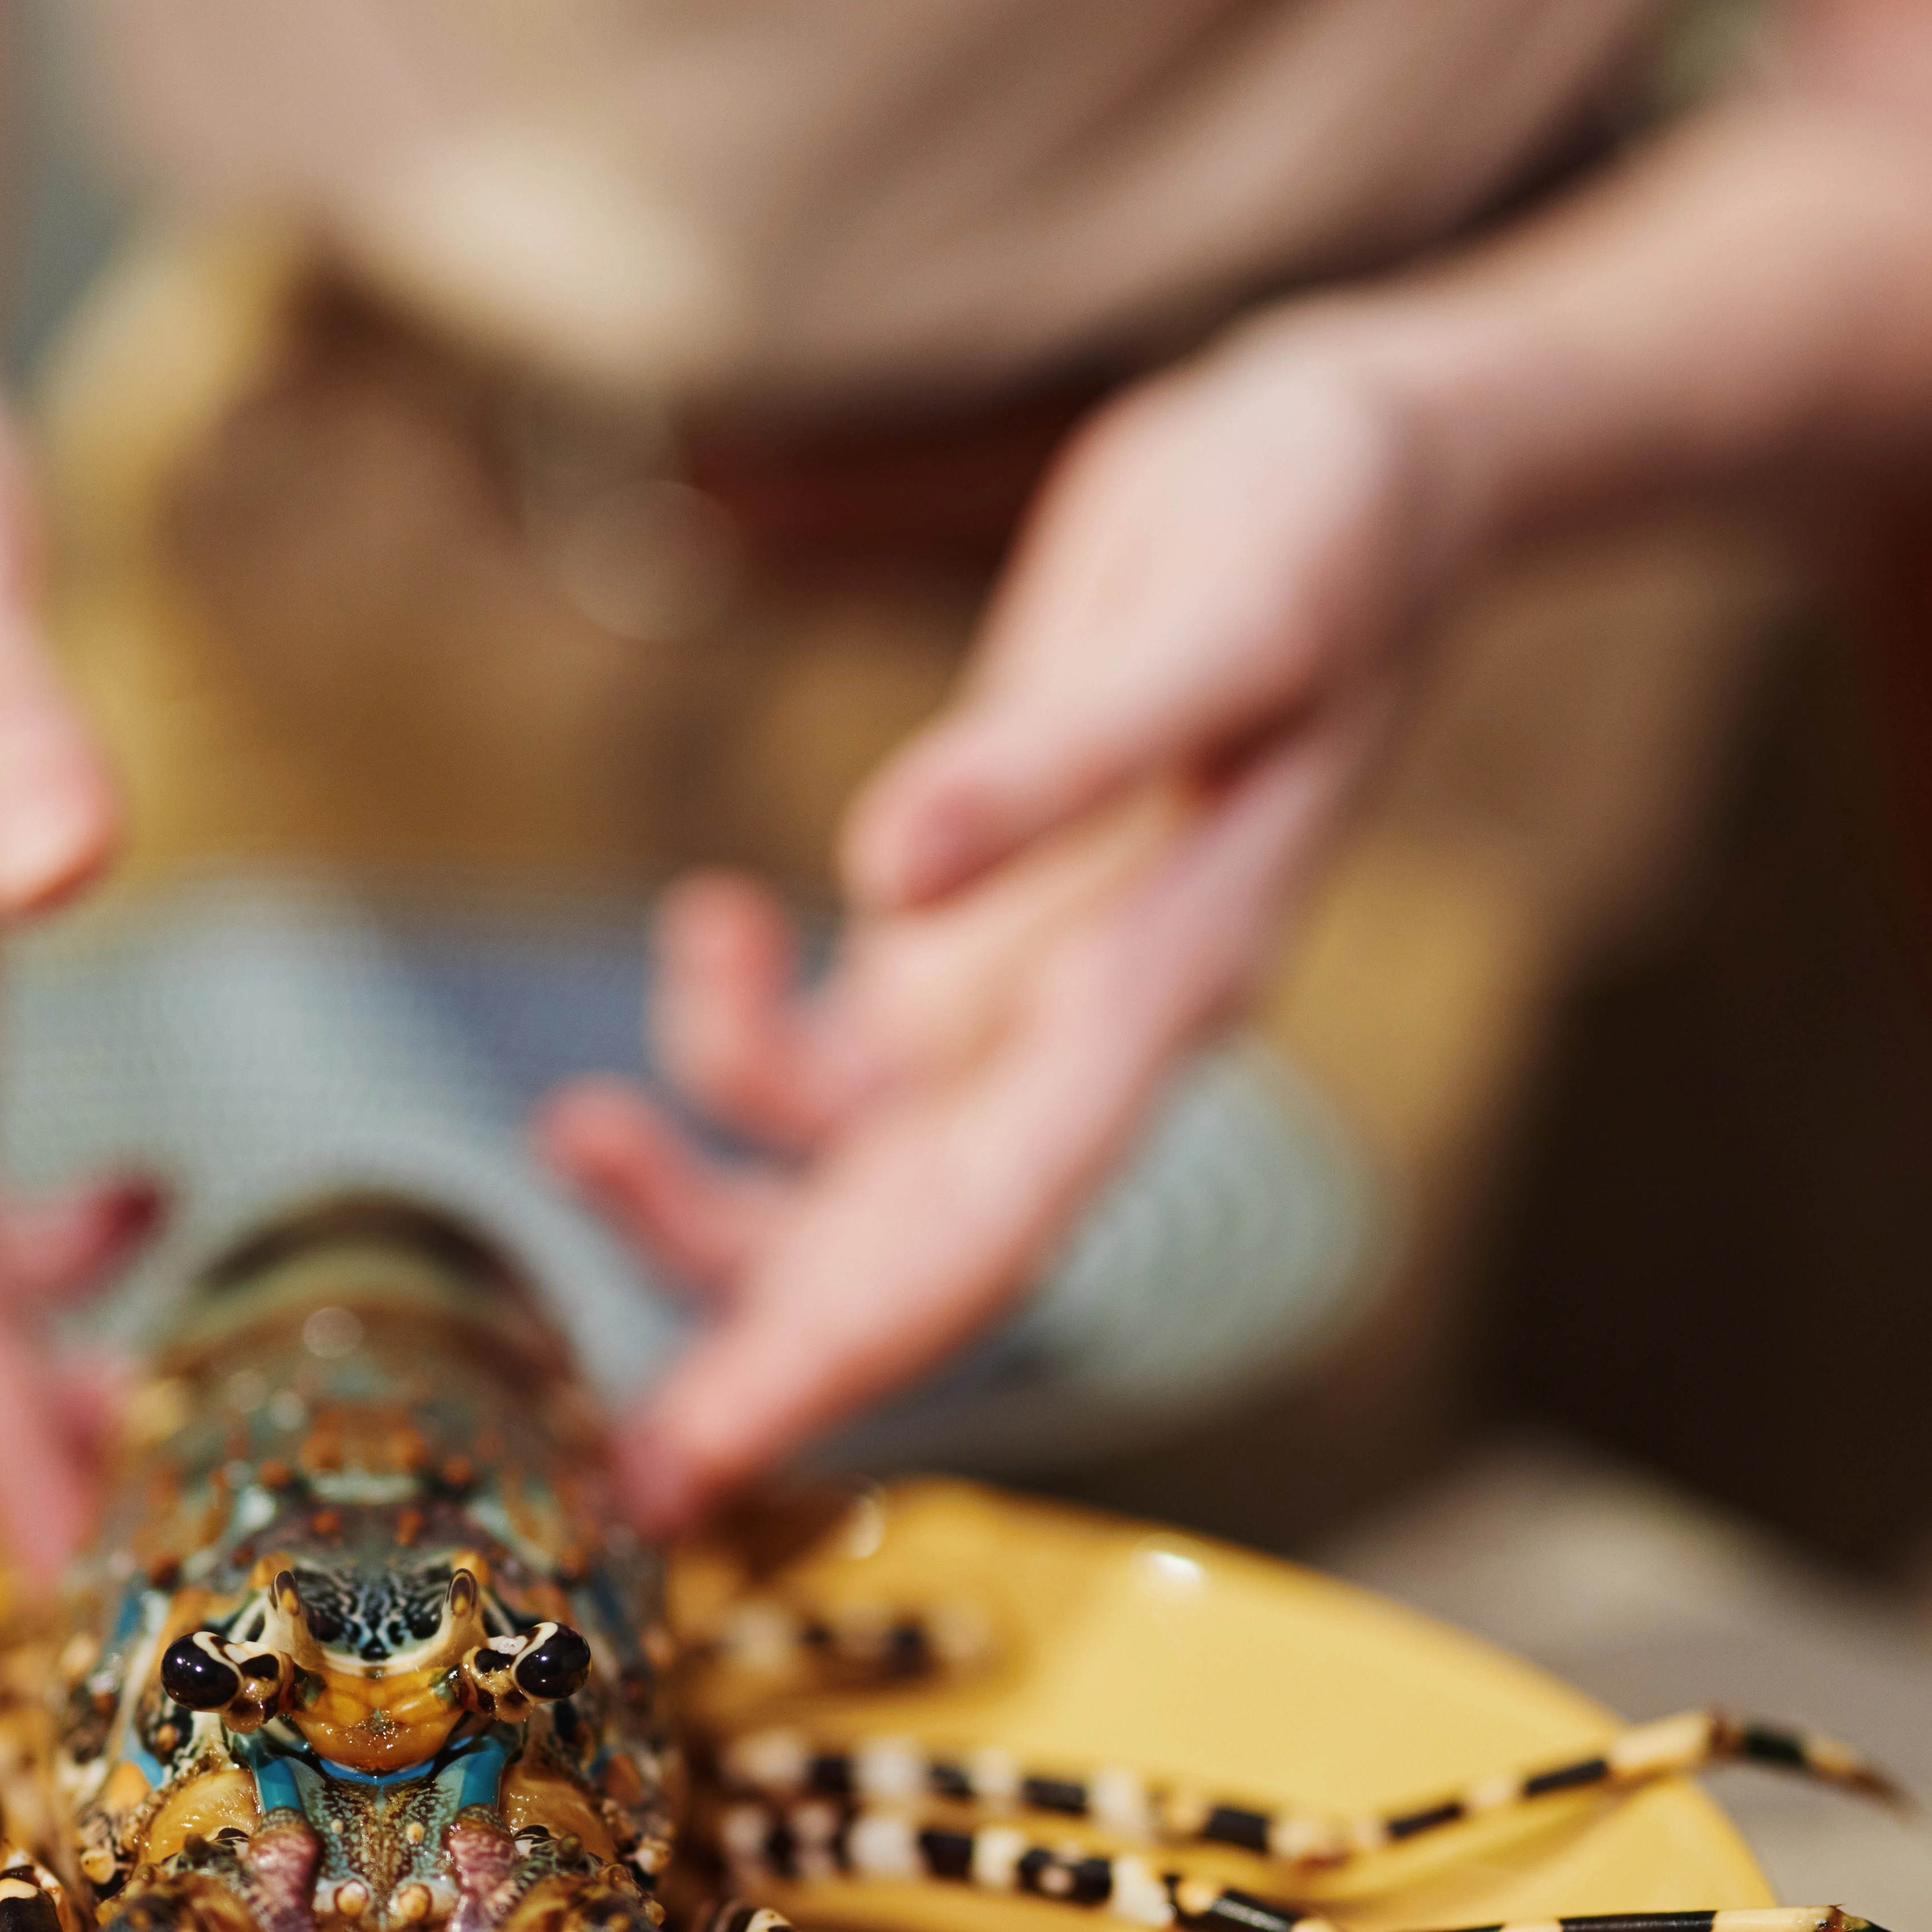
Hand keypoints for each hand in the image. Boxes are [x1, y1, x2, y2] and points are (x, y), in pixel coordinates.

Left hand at [536, 317, 1454, 1528]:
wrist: (1360, 466)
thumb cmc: (1320, 537)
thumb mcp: (1207, 627)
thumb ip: (1048, 760)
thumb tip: (883, 872)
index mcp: (1157, 999)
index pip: (984, 1233)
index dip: (841, 1360)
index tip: (709, 1465)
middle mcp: (1084, 1033)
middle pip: (899, 1250)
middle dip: (750, 1351)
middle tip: (604, 1463)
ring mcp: (1022, 995)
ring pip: (840, 1174)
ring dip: (703, 1181)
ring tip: (571, 1127)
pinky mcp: (970, 931)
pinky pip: (831, 1057)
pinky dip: (734, 1035)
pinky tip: (711, 927)